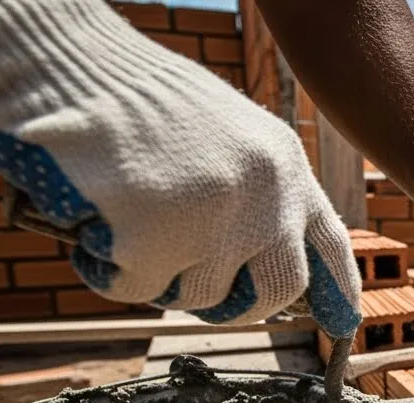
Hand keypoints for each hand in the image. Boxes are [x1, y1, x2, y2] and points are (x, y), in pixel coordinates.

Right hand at [0, 0, 359, 337]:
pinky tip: (96, 223)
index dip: (337, 293)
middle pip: (278, 290)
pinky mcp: (158, 241)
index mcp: (284, 165)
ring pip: (202, 297)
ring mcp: (215, 219)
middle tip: (196, 286)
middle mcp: (266, 194)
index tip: (344, 327)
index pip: (328, 244)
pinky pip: (140, 290)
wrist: (69, 63)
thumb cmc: (136, 98)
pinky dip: (111, 269)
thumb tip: (271, 271)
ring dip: (162, 276)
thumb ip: (259, 192)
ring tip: (130, 221)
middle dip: (240, 303)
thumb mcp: (227, 134)